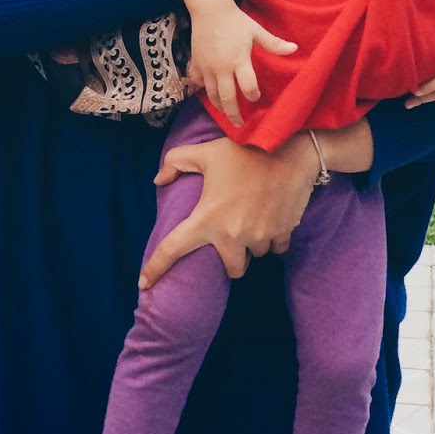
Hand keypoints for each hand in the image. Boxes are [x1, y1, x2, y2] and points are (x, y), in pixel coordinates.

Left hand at [138, 134, 321, 288]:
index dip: (155, 269)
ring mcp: (260, 237)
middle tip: (234, 239)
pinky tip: (272, 222)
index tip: (143, 284)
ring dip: (253, 245)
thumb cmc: (244, 150)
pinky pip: (277, 248)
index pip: (172, 250)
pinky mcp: (284, 233)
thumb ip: (175, 162)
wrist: (290, 149)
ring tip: (254, 222)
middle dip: (232, 259)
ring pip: (256, 255)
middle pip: (232, 269)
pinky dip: (274, 239)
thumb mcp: (205, 152)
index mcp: (207, 219)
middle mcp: (233, 235)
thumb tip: (159, 180)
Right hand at [188, 4, 295, 127]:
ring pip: (211, 94)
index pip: (248, 86)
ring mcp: (206, 67)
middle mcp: (222, 68)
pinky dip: (201, 88)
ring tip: (225, 112)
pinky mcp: (196, 63)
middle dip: (233, 113)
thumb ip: (274, 43)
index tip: (256, 97)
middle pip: (227, 98)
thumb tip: (295, 48)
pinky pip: (196, 81)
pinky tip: (207, 91)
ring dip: (219, 106)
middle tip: (238, 124)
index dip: (253, 95)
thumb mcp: (256, 31)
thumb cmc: (236, 20)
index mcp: (239, 60)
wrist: (210, 9)